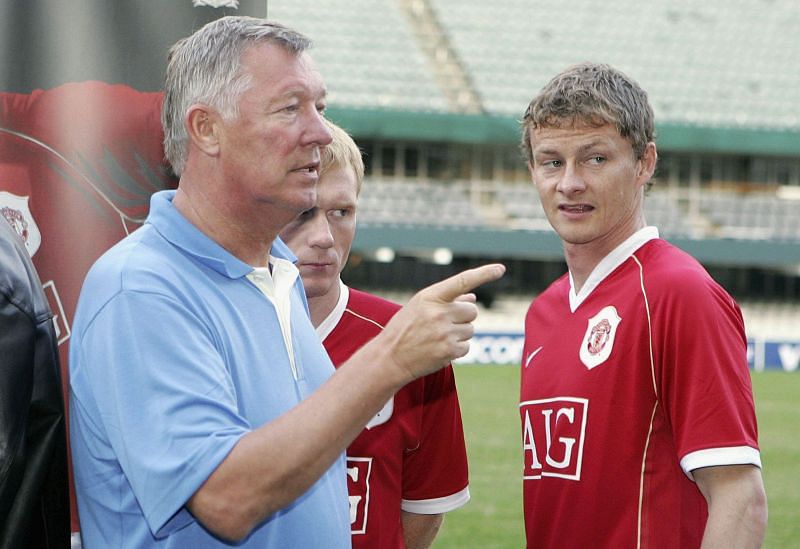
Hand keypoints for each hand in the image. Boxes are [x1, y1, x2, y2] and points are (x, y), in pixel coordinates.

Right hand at [380, 263, 505, 381]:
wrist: (390, 358)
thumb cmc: (404, 329)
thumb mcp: (420, 307)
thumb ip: (446, 300)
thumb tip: (473, 298)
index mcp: (430, 296)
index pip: (463, 281)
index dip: (484, 274)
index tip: (500, 269)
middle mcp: (439, 312)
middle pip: (472, 310)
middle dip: (463, 317)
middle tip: (443, 324)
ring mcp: (445, 332)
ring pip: (471, 329)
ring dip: (459, 333)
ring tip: (437, 338)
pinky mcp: (449, 351)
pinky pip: (467, 346)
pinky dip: (457, 348)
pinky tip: (439, 349)